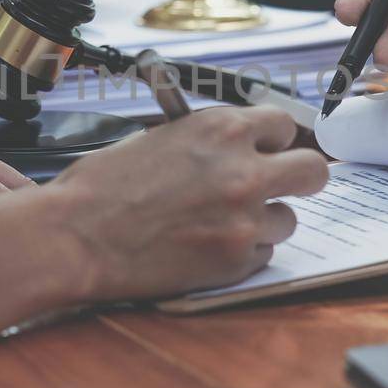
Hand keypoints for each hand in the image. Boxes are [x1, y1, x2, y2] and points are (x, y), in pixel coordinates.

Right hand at [50, 106, 328, 300]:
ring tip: (221, 224)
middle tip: (282, 186)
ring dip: (264, 221)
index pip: (284, 125)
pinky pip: (262, 255)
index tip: (267, 150)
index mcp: (221, 128)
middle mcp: (243, 170)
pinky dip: (241, 253)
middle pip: (313, 170)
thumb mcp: (160, 137)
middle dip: (300, 177)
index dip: (274, 140)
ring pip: (288, 220)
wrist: (75, 235)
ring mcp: (244, 219)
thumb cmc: (103, 186)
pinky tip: (205, 247)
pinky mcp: (235, 261)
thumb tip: (239, 146)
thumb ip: (208, 141)